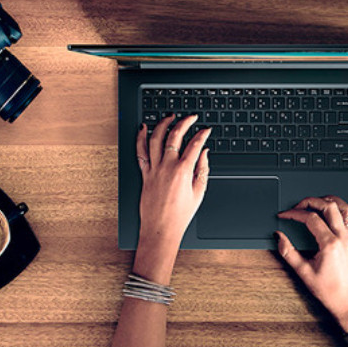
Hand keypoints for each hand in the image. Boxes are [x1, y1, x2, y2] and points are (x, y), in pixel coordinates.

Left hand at [136, 114, 210, 250]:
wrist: (161, 229)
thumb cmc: (180, 215)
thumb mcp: (199, 192)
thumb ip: (203, 169)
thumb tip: (204, 153)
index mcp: (183, 172)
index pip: (195, 145)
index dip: (202, 134)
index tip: (206, 130)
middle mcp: (167, 167)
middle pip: (175, 136)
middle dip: (184, 122)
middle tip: (191, 117)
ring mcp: (154, 169)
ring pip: (156, 139)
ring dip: (163, 124)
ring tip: (170, 117)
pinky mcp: (145, 174)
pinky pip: (140, 152)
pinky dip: (141, 138)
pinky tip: (143, 128)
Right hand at [276, 195, 347, 332]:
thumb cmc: (330, 291)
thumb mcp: (304, 273)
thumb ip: (289, 252)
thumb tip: (279, 237)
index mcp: (330, 244)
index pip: (310, 218)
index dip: (294, 213)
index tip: (284, 215)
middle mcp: (342, 237)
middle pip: (327, 205)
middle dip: (309, 201)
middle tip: (296, 207)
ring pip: (341, 206)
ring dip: (325, 200)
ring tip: (311, 203)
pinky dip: (338, 207)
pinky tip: (328, 211)